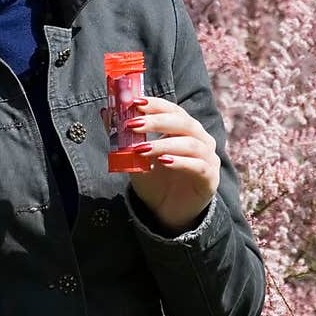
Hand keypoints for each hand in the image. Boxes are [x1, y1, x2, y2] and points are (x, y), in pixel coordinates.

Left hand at [100, 96, 218, 232]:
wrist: (167, 213)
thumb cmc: (155, 180)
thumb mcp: (136, 157)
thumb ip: (124, 136)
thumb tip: (106, 112)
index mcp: (185, 129)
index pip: (173, 110)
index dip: (155, 104)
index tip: (135, 103)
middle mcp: (200, 139)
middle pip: (183, 122)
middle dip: (157, 121)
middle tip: (134, 125)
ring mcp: (208, 158)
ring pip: (190, 143)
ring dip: (163, 144)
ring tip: (141, 149)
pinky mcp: (210, 178)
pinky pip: (198, 166)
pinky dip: (180, 162)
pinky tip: (163, 162)